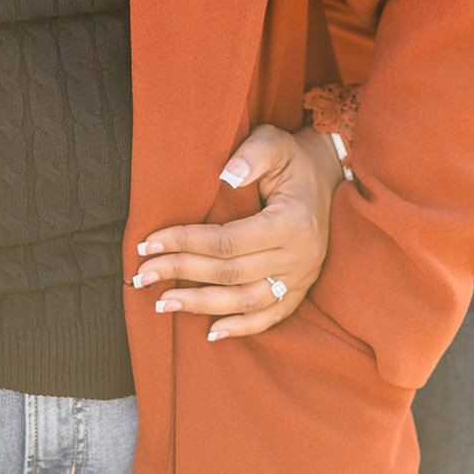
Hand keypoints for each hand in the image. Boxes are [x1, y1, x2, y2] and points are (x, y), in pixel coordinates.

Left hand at [132, 123, 342, 339]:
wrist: (329, 173)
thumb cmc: (292, 158)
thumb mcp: (274, 142)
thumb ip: (252, 154)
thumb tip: (226, 174)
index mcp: (292, 222)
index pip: (228, 241)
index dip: (186, 243)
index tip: (150, 242)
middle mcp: (300, 257)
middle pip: (230, 273)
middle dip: (182, 273)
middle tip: (143, 274)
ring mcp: (302, 277)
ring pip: (246, 302)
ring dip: (202, 305)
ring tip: (164, 302)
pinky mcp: (302, 288)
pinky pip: (271, 316)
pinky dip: (241, 327)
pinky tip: (211, 332)